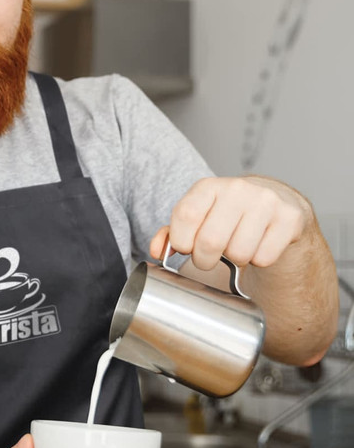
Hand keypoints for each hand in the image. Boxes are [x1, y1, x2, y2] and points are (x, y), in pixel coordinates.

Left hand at [149, 176, 311, 270]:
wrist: (274, 204)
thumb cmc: (227, 215)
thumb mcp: (197, 218)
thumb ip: (171, 234)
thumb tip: (157, 250)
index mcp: (208, 187)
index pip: (185, 216)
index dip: (182, 242)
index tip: (186, 248)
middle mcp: (237, 189)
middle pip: (210, 242)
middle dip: (205, 260)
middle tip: (209, 257)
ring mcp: (266, 202)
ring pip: (239, 253)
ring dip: (235, 261)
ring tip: (237, 247)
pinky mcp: (289, 218)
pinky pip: (264, 257)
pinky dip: (258, 260)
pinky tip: (258, 245)